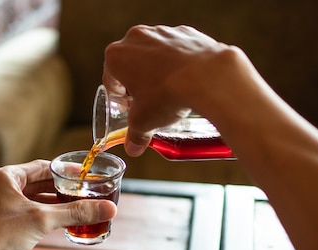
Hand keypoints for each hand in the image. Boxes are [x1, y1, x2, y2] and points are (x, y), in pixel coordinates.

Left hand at [0, 160, 116, 249]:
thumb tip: (109, 208)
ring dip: (53, 204)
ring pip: (32, 199)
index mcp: (5, 176)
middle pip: (38, 182)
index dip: (67, 170)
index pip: (43, 166)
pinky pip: (25, 212)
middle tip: (85, 192)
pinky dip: (42, 215)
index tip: (86, 175)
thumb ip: (76, 212)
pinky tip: (57, 223)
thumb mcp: (42, 220)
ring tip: (76, 208)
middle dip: (62, 189)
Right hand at [102, 25, 246, 155]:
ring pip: (154, 56)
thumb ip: (135, 135)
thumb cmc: (168, 95)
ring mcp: (162, 33)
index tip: (128, 109)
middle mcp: (136, 38)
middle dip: (138, 84)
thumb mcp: (144, 122)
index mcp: (117, 56)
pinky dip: (179, 64)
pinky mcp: (185, 33)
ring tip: (169, 94)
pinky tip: (187, 81)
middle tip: (148, 103)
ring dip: (157, 72)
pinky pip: (177, 51)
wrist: (207, 77)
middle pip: (131, 65)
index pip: (111, 81)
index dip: (118, 99)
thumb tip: (134, 147)